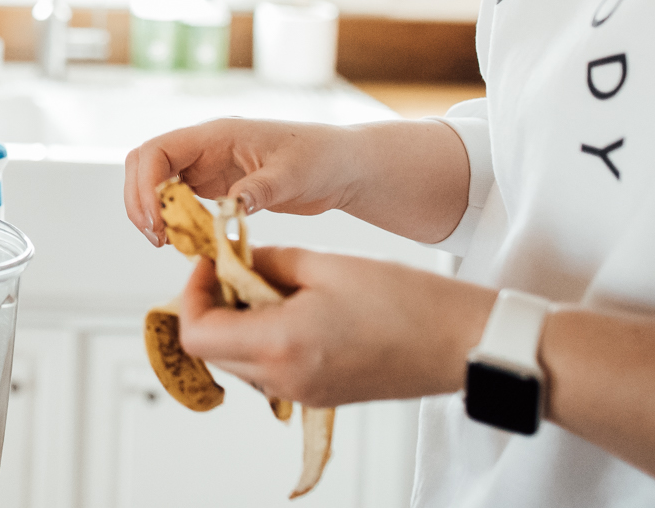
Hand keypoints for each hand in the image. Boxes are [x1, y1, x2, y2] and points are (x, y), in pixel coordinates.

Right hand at [123, 119, 359, 244]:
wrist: (341, 166)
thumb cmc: (321, 159)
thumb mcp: (293, 176)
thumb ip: (259, 190)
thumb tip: (231, 208)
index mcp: (216, 135)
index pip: (157, 151)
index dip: (146, 186)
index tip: (158, 223)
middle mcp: (203, 148)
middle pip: (145, 165)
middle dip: (140, 201)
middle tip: (158, 238)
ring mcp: (206, 165)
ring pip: (155, 182)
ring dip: (151, 211)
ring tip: (167, 243)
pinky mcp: (214, 185)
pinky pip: (177, 199)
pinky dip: (171, 219)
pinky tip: (184, 240)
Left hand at [173, 247, 494, 406]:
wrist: (462, 342)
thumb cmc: (404, 300)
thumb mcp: (324, 263)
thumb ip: (266, 261)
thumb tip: (232, 259)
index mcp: (279, 345)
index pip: (197, 333)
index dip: (192, 293)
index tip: (209, 263)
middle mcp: (284, 379)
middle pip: (212, 350)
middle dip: (211, 306)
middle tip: (231, 268)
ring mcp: (303, 393)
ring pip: (239, 361)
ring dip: (238, 323)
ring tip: (268, 283)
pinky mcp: (321, 395)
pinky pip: (270, 370)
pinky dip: (265, 338)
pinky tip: (292, 307)